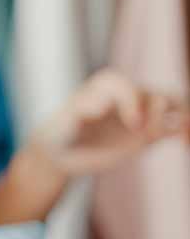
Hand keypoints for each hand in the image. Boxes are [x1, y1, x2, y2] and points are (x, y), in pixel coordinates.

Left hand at [31, 68, 189, 178]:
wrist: (64, 151)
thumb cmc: (61, 132)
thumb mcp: (66, 124)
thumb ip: (79, 114)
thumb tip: (96, 105)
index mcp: (106, 86)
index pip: (127, 86)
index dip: (134, 102)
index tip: (132, 125)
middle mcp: (128, 97)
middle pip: (157, 94)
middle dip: (160, 112)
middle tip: (150, 134)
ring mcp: (141, 114)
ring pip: (173, 107)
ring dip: (183, 118)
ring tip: (181, 138)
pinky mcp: (149, 133)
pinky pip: (176, 127)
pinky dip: (185, 132)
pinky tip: (185, 145)